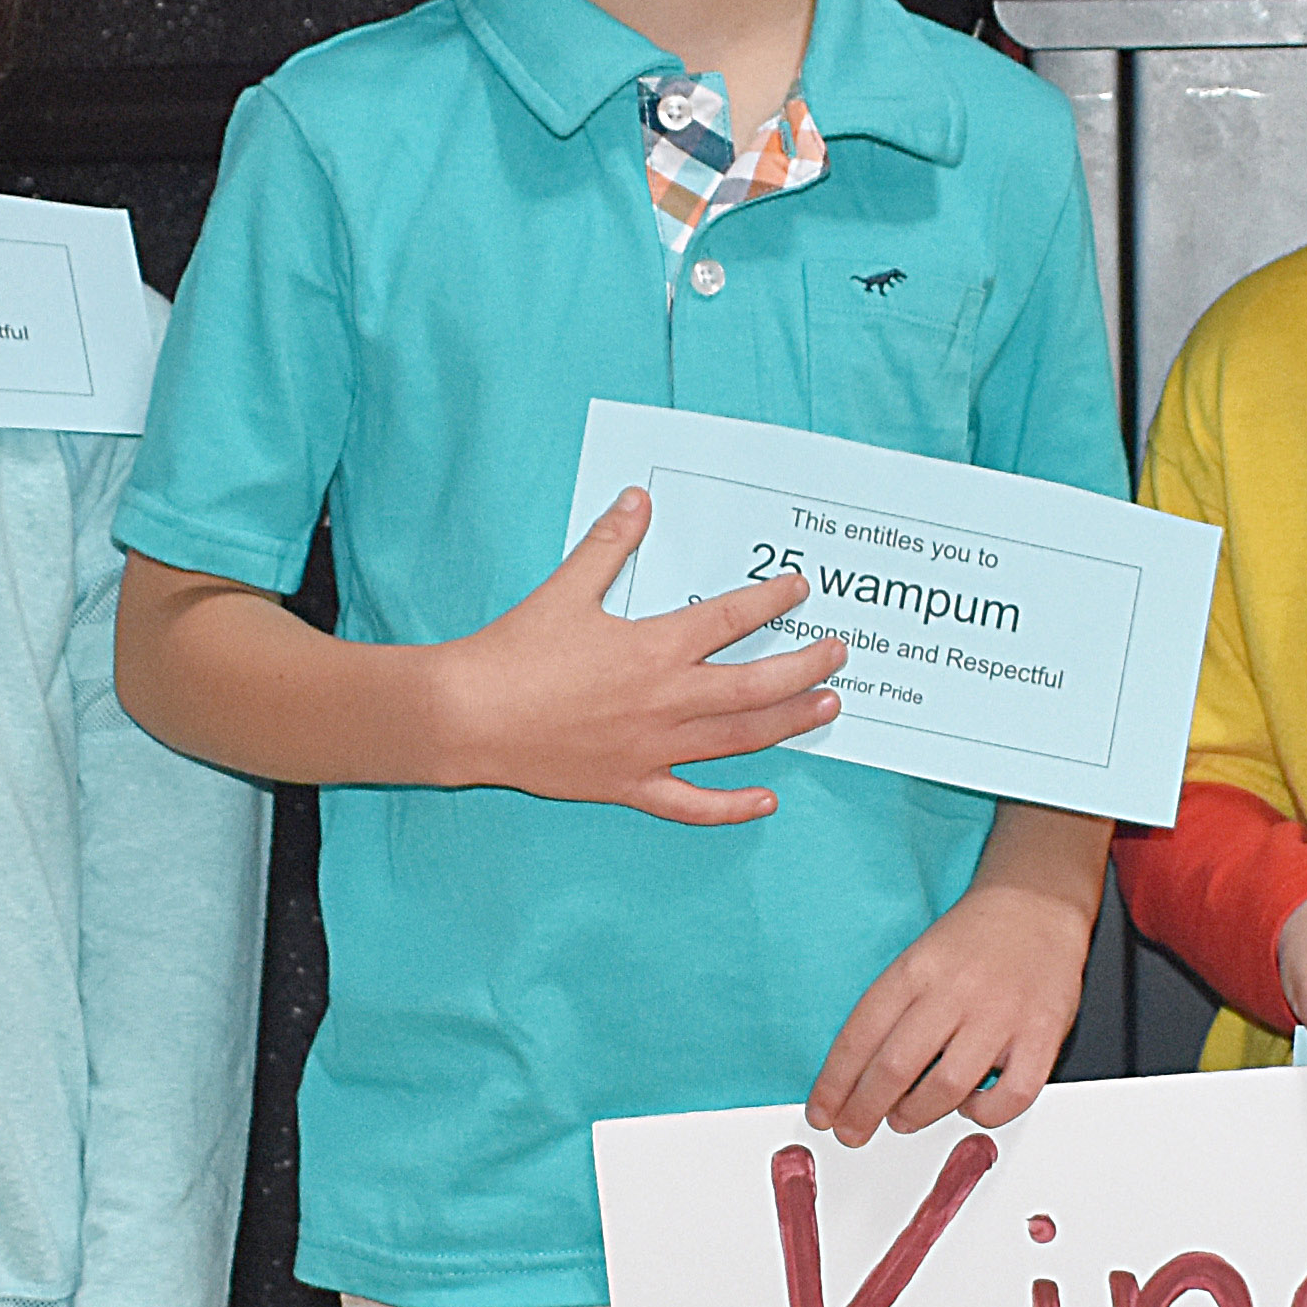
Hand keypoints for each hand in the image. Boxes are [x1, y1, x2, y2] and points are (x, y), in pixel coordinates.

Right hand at [432, 487, 843, 822]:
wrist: (468, 716)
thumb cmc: (514, 652)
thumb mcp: (566, 588)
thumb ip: (610, 544)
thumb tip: (639, 501)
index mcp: (654, 648)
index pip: (733, 619)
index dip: (773, 602)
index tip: (801, 591)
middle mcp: (666, 701)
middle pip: (757, 685)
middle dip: (806, 667)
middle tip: (838, 654)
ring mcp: (653, 749)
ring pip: (740, 740)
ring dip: (790, 724)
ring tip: (827, 708)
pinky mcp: (631, 785)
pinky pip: (693, 804)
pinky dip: (732, 806)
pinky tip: (766, 801)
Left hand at [810, 872, 1092, 1142]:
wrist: (1037, 905)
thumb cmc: (973, 940)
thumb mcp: (918, 959)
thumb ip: (893, 1012)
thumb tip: (859, 1077)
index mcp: (916, 970)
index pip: (860, 1036)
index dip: (835, 1084)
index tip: (822, 1112)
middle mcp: (956, 991)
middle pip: (896, 1067)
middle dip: (864, 1110)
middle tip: (852, 1131)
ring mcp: (1001, 1015)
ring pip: (947, 1086)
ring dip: (916, 1114)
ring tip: (903, 1119)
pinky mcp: (1042, 1034)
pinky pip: (1012, 1095)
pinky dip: (985, 1113)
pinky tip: (970, 1105)